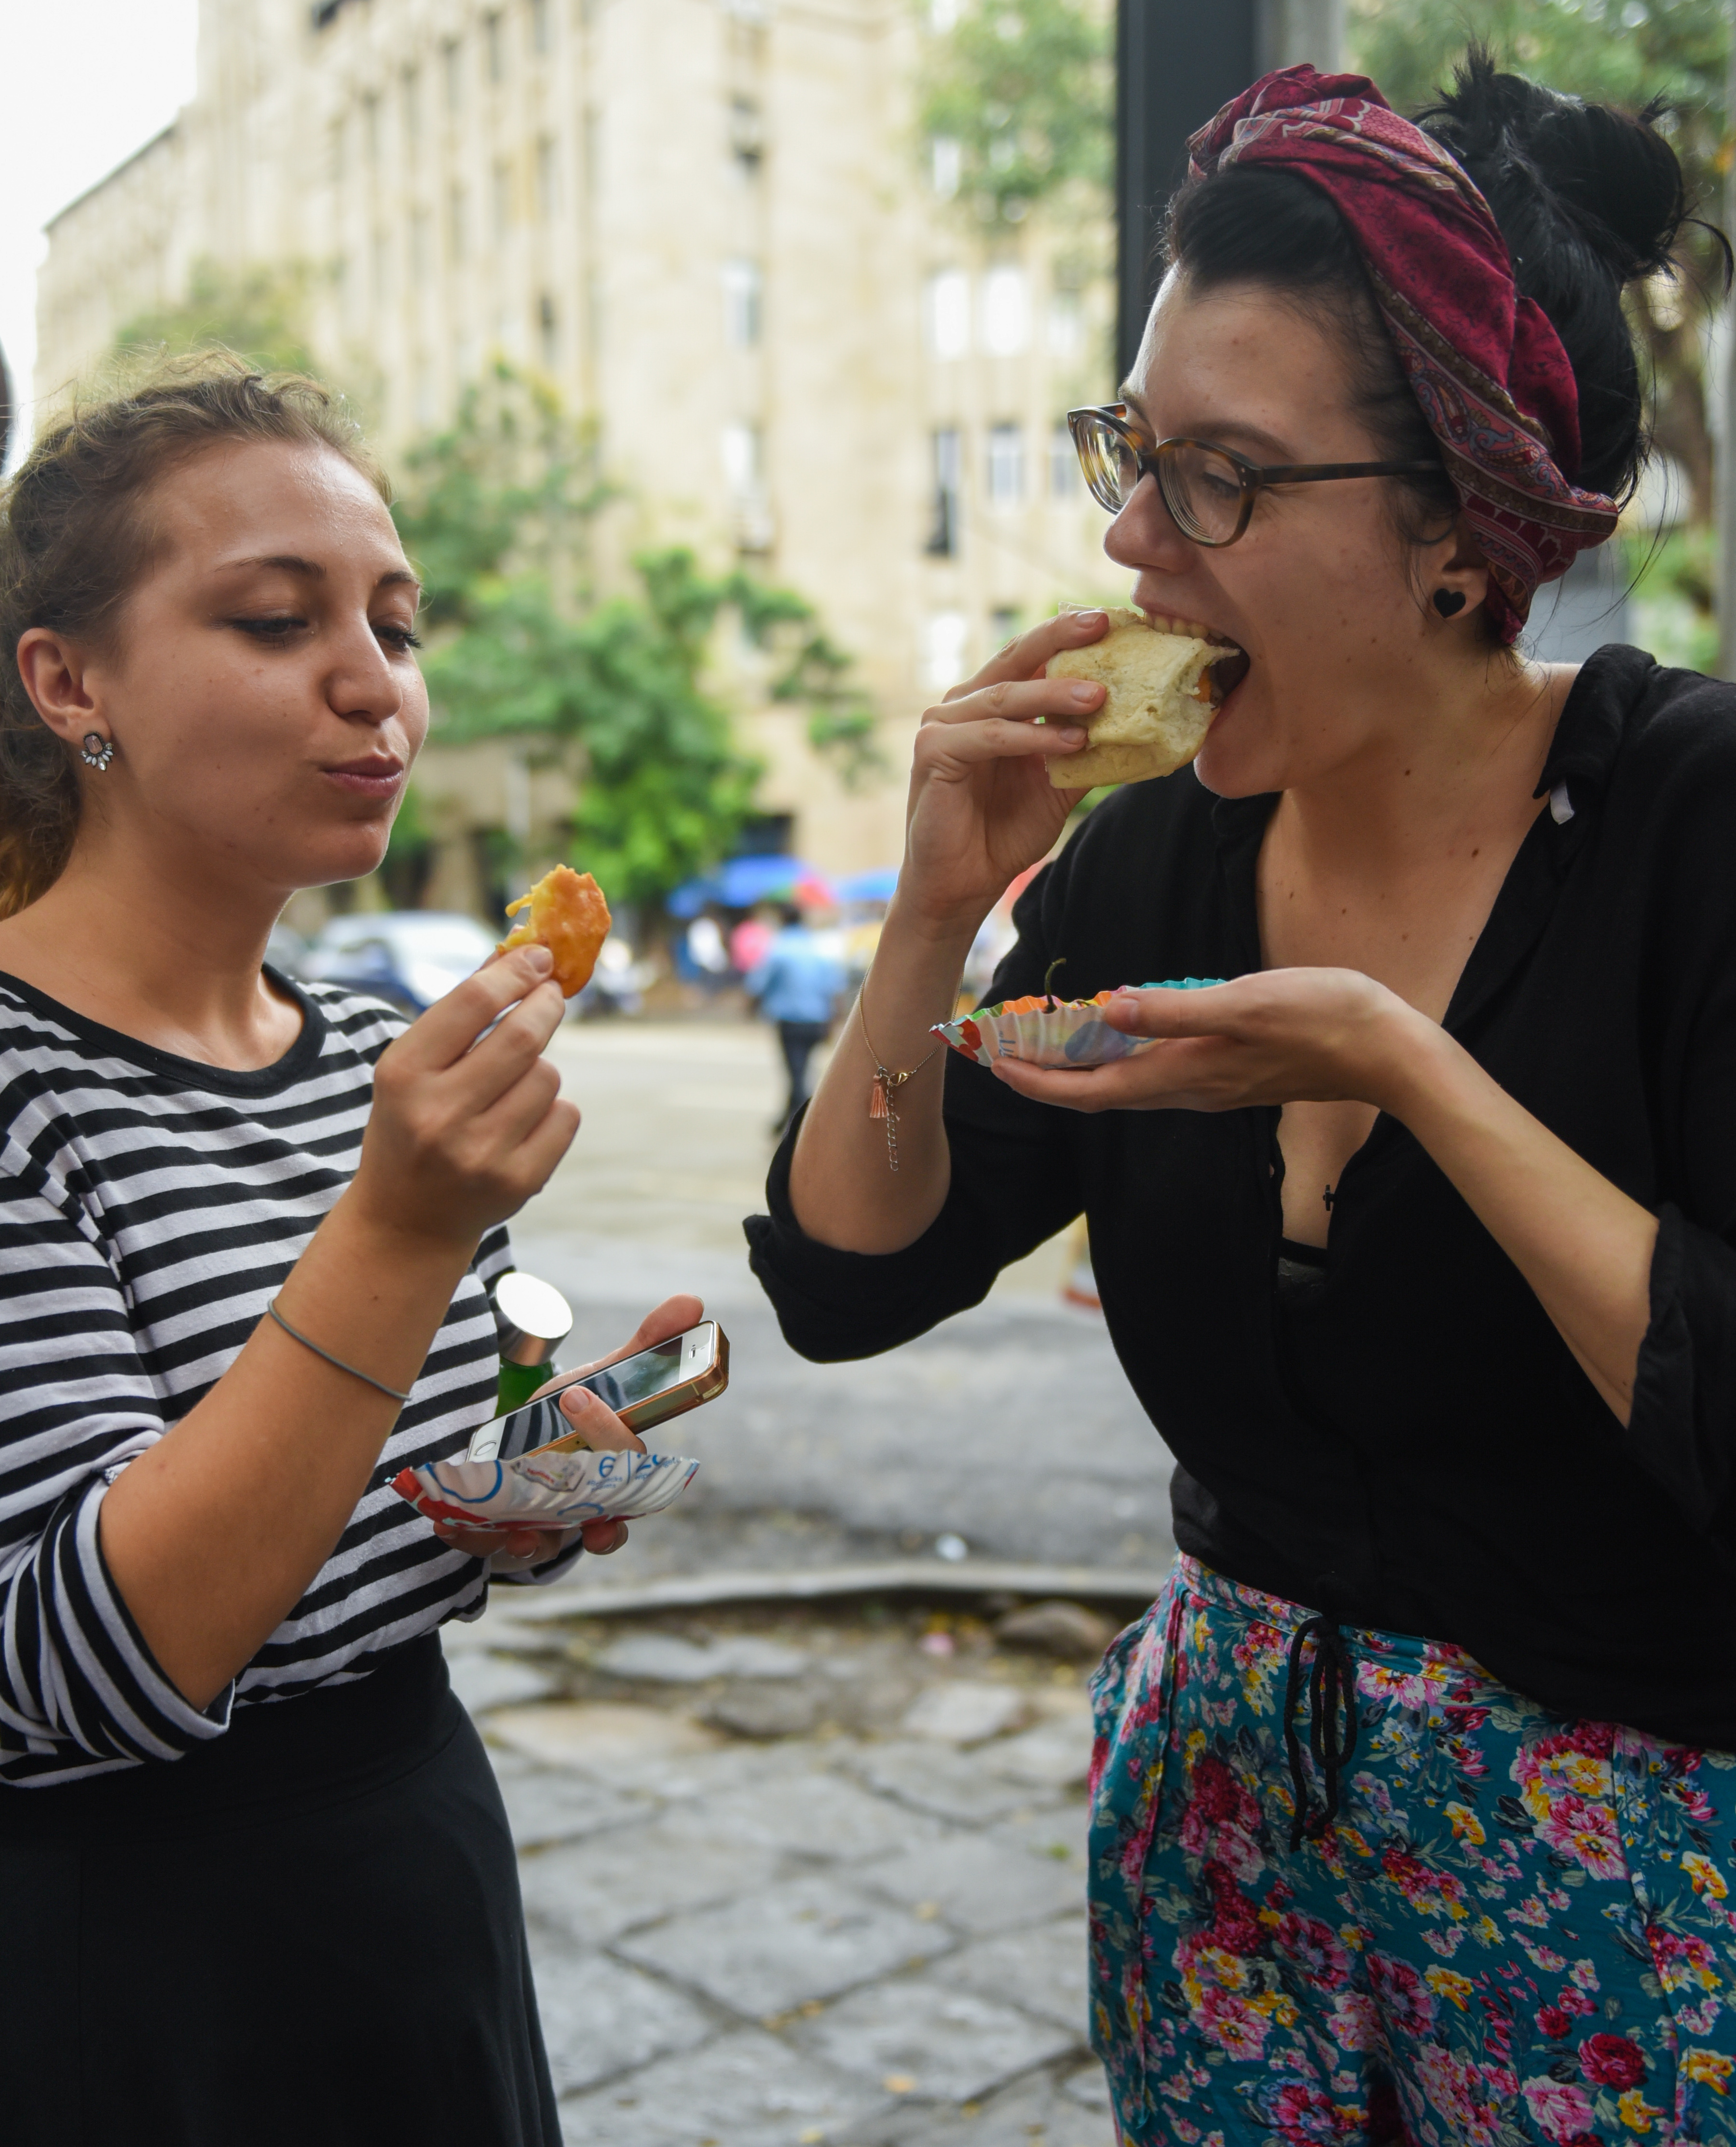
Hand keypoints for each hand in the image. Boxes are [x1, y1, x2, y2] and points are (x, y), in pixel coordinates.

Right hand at [347, 945, 581, 1251]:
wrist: (407, 1220)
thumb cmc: (412, 1124)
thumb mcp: (414, 1068)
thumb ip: (461, 1012)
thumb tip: (519, 953)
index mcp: (403, 1075)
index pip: (473, 1002)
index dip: (516, 971)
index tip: (540, 956)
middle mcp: (438, 1114)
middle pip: (523, 1036)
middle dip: (547, 1005)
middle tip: (552, 995)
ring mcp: (480, 1153)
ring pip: (548, 1077)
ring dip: (541, 1070)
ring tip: (511, 1088)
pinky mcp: (517, 1181)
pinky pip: (565, 1116)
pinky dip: (554, 1110)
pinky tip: (523, 1124)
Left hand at [429, 1294, 703, 1562]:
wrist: (520, 1449)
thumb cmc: (571, 1419)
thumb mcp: (602, 1379)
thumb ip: (645, 1346)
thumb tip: (692, 1301)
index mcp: (622, 1470)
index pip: (634, 1469)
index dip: (613, 1440)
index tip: (578, 1395)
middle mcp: (593, 1509)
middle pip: (600, 1515)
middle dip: (580, 1491)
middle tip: (534, 1460)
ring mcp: (551, 1529)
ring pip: (551, 1547)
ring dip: (534, 1542)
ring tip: (519, 1534)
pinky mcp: (506, 1539)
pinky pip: (494, 1549)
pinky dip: (477, 1541)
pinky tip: (455, 1526)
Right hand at [899, 611, 1107, 929]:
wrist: (962, 884)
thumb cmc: (1003, 832)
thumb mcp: (1058, 786)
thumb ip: (1085, 752)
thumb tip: (1140, 726)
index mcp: (990, 704)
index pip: (1030, 657)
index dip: (1067, 636)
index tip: (1112, 619)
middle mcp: (963, 705)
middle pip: (1014, 657)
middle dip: (1059, 639)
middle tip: (1103, 624)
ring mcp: (942, 725)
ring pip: (1005, 697)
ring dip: (1053, 694)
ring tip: (1100, 697)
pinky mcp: (932, 752)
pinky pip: (989, 736)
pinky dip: (1030, 736)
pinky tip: (1068, 741)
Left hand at [988, 969, 1430, 1114]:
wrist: (1388, 1053)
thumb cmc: (1324, 1019)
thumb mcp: (1247, 1002)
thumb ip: (1177, 1009)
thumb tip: (1109, 1007)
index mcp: (1183, 1074)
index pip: (1089, 1091)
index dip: (1036, 1081)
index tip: (993, 1064)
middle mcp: (1187, 1089)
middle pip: (1097, 1091)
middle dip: (1044, 1074)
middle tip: (999, 1048)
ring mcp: (1208, 1084)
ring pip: (1125, 1083)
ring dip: (1079, 1066)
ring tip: (1041, 1038)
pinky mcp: (1227, 1073)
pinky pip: (1154, 1071)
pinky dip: (1120, 1054)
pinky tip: (1115, 1028)